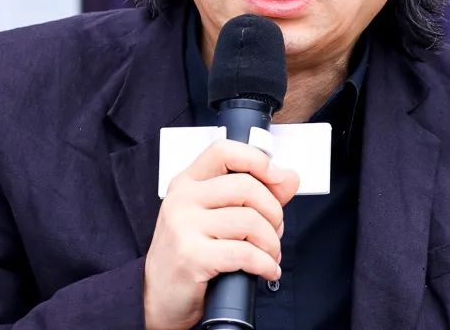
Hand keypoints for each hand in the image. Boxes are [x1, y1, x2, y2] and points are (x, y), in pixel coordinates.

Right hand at [143, 139, 300, 329]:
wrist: (159, 299)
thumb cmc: (190, 255)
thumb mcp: (217, 218)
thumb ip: (254, 196)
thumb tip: (289, 178)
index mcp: (187, 183)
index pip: (224, 151)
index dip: (257, 160)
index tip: (277, 177)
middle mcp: (182, 199)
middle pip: (246, 186)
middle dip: (274, 212)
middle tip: (275, 231)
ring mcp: (183, 226)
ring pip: (250, 221)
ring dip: (271, 243)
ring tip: (269, 254)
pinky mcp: (191, 256)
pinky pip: (245, 253)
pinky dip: (265, 264)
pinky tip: (266, 270)